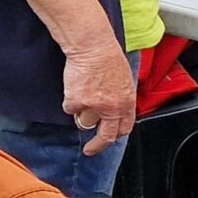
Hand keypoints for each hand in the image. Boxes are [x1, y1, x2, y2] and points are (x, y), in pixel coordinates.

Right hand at [62, 37, 137, 155]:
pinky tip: (75, 85)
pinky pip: (70, 108)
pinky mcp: (76, 102)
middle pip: (106, 137)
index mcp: (126, 102)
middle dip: (97, 146)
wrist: (93, 47)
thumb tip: (115, 111)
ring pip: (84, 122)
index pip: (124, 128)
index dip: (116, 135)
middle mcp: (111, 108)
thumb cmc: (108, 57)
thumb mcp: (124, 80)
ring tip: (83, 92)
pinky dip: (70, 99)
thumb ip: (120, 98)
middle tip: (89, 150)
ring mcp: (93, 106)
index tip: (109, 139)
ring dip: (82, 112)